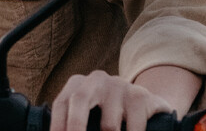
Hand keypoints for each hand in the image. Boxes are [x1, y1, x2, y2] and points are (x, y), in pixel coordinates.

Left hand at [50, 70, 171, 130]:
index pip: (60, 104)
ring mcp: (119, 85)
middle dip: (75, 127)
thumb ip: (75, 124)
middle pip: (79, 100)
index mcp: (78, 85)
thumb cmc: (111, 116)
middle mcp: (96, 80)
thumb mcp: (91, 117)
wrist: (148, 106)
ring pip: (109, 126)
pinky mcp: (140, 96)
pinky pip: (133, 127)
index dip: (56, 125)